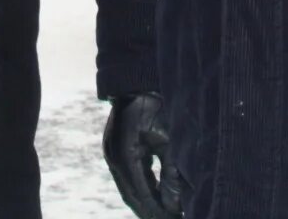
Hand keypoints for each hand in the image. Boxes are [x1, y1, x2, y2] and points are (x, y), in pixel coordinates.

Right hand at [103, 93, 184, 218]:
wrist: (137, 82)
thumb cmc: (156, 106)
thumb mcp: (168, 138)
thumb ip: (171, 171)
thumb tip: (174, 203)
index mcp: (127, 154)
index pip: (141, 192)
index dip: (156, 210)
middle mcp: (115, 157)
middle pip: (131, 195)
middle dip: (149, 211)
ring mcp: (113, 153)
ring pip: (128, 188)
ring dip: (145, 202)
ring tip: (164, 214)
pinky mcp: (116, 149)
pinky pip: (128, 176)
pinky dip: (141, 189)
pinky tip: (155, 197)